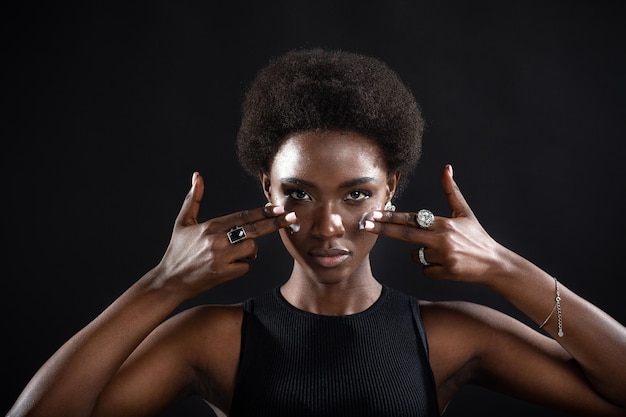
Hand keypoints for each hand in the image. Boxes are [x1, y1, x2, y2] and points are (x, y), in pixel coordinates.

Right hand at [156, 172, 296, 295]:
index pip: (243, 216)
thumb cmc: (178, 251)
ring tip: (235, 254)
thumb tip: (197, 175)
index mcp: (210, 226)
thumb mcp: (183, 222)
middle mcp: (216, 240)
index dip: (263, 211)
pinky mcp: (222, 274)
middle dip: (275, 223)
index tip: (279, 207)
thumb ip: (194, 198)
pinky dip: (241, 266)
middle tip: (293, 218)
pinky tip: (227, 268)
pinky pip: (245, 267)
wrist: (169, 281)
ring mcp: (220, 257)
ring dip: (249, 251)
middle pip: (254, 229)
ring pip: (251, 248)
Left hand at [363, 164, 505, 284]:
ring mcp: (443, 257)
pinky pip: (425, 270)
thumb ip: (451, 192)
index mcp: (444, 223)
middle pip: (405, 235)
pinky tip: (447, 265)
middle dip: (383, 230)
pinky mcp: (445, 272)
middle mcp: (442, 239)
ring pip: (415, 256)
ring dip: (421, 254)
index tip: (374, 213)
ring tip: (443, 251)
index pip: (411, 219)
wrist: (494, 264)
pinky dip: (431, 269)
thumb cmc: (477, 237)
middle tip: (366, 225)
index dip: (391, 216)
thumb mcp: (464, 213)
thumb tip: (446, 168)